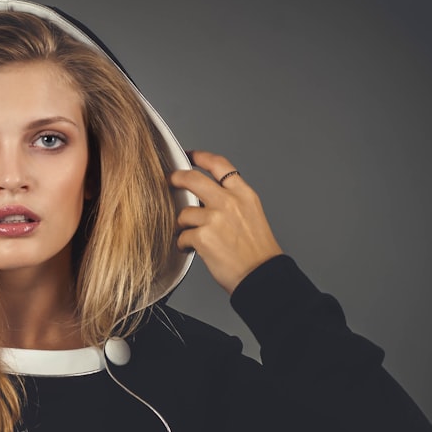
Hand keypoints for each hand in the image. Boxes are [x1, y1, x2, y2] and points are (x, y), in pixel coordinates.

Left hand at [170, 150, 282, 294]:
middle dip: (176, 177)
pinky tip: (191, 249)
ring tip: (190, 236)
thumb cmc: (257, 253)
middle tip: (170, 180)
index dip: (200, 157)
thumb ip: (231, 202)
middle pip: (192, 178)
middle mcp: (229, 202)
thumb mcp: (251, 215)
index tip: (189, 155)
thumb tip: (205, 197)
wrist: (262, 276)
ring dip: (183, 225)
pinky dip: (183, 244)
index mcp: (244, 195)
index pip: (220, 165)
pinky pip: (182, 235)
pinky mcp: (203, 236)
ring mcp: (215, 218)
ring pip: (184, 213)